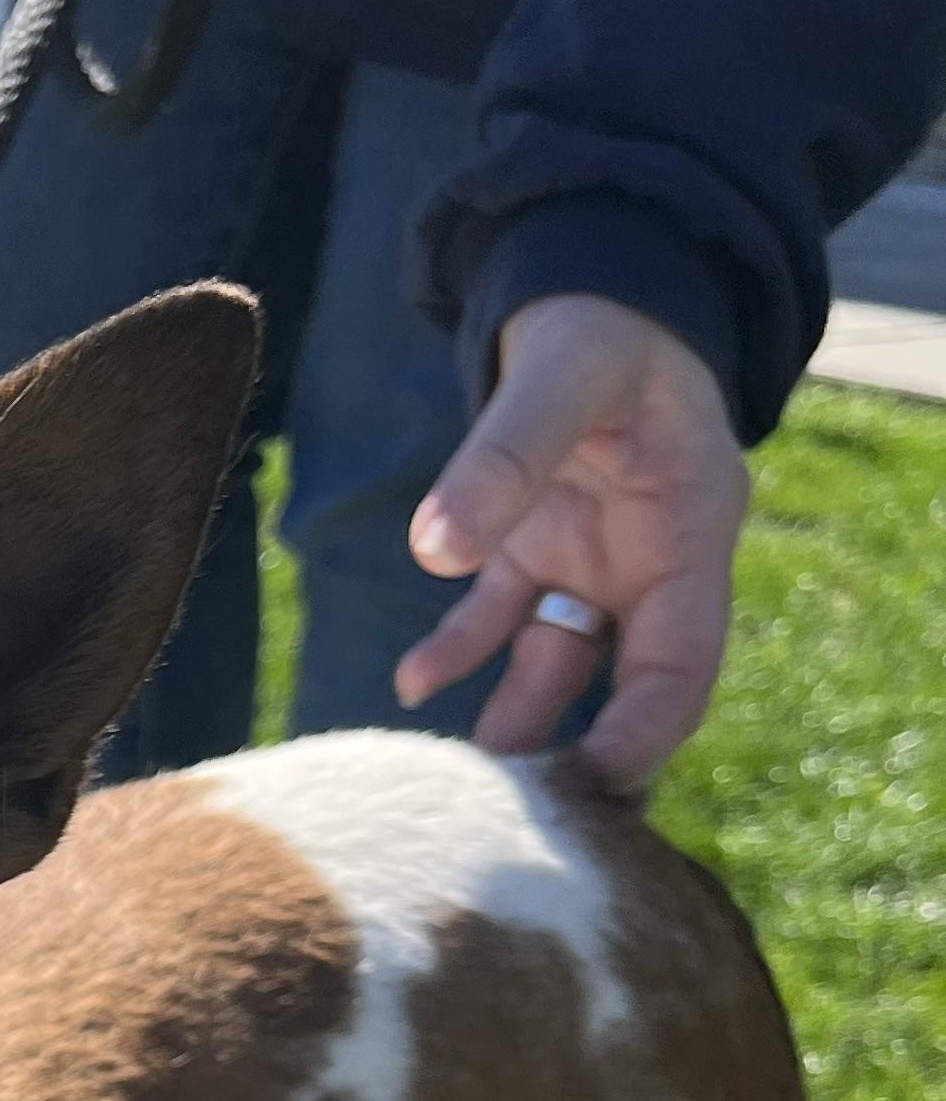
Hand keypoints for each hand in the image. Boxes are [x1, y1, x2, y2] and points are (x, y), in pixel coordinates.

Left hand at [396, 293, 750, 788]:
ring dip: (512, 722)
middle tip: (513, 821)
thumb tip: (434, 547)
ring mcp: (594, 563)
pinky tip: (410, 684)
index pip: (682, 662)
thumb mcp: (564, 372)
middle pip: (625, 686)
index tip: (591, 789)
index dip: (642, 733)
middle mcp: (650, 562)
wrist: (591, 279)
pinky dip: (456, 655)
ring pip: (556, 669)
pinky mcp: (538, 552)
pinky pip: (498, 624)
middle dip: (576, 753)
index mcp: (689, 529)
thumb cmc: (603, 320)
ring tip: (457, 781)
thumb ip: (505, 455)